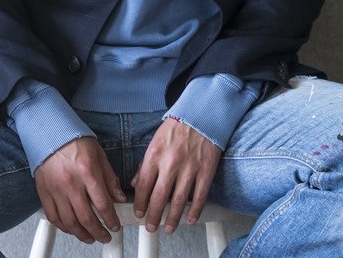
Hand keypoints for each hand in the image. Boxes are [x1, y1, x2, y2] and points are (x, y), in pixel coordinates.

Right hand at [34, 136, 125, 244]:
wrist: (50, 133)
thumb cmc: (74, 141)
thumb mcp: (99, 155)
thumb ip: (109, 178)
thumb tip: (119, 197)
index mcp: (87, 172)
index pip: (103, 204)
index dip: (111, 219)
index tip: (115, 225)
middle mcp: (71, 183)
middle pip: (87, 218)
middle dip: (99, 232)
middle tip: (105, 236)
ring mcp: (56, 190)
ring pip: (70, 222)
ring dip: (82, 234)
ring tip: (90, 237)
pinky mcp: (44, 193)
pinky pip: (53, 217)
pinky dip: (64, 227)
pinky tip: (72, 229)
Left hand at [132, 118, 220, 233]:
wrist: (201, 115)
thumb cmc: (178, 126)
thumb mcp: (156, 140)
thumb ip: (145, 162)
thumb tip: (136, 182)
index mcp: (155, 154)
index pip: (143, 185)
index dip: (140, 203)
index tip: (139, 212)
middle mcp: (171, 162)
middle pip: (158, 198)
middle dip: (153, 217)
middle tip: (151, 226)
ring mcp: (189, 168)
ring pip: (178, 202)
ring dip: (172, 219)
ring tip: (168, 228)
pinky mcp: (206, 170)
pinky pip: (199, 196)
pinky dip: (194, 211)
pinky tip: (189, 219)